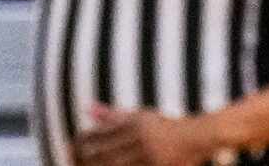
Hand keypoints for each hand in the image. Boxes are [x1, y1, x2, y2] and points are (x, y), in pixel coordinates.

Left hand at [76, 106, 214, 165]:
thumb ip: (112, 114)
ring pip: (117, 164)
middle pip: (107, 151)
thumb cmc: (164, 125)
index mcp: (136, 122)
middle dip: (86, 157)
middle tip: (70, 160)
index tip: (70, 144)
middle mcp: (141, 138)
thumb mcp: (139, 115)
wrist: (198, 136)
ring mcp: (149, 155)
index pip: (103, 132)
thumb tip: (87, 108)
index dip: (85, 139)